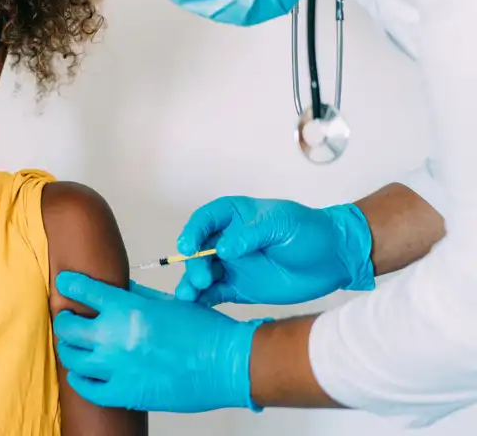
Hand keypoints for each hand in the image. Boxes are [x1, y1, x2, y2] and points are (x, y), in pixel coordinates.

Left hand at [53, 271, 268, 412]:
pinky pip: (89, 390)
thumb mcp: (167, 302)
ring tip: (73, 345)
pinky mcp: (126, 393)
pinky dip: (80, 381)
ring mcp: (119, 367)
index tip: (65, 283)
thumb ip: (138, 295)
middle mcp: (117, 336)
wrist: (227, 364)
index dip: (69, 284)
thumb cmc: (204, 330)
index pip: (85, 290)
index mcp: (128, 308)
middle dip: (64, 319)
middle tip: (67, 318)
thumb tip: (119, 287)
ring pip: (72, 358)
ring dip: (69, 349)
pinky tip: (81, 374)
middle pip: (69, 326)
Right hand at [175, 197, 374, 305]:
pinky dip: (202, 299)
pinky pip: (214, 293)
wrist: (334, 259)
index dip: (192, 232)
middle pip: (199, 250)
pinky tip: (195, 306)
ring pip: (202, 273)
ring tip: (188, 296)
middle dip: (195, 263)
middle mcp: (227, 240)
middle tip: (202, 278)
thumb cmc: (311, 231)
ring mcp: (231, 265)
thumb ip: (252, 234)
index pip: (205, 220)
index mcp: (235, 217)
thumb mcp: (283, 223)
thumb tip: (223, 248)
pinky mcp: (238, 288)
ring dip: (192, 282)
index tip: (187, 246)